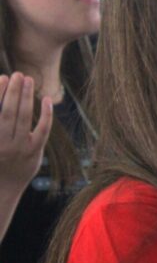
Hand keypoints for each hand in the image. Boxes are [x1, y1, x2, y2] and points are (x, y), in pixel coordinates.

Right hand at [0, 72, 51, 192]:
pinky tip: (45, 99)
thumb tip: (1, 95)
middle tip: (18, 74)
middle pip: (9, 112)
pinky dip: (46, 114)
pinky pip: (43, 130)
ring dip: (27, 97)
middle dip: (13, 91)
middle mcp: (2, 143)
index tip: (2, 77)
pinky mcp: (35, 152)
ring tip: (28, 80)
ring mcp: (20, 148)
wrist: (2, 188)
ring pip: (25, 118)